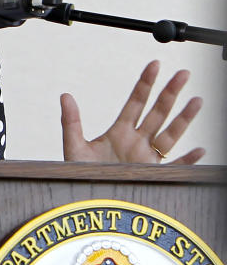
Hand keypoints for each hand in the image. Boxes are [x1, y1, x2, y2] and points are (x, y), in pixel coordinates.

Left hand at [60, 60, 204, 163]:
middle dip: (170, 93)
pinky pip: (175, 168)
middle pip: (158, 112)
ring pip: (170, 134)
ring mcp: (147, 158)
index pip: (136, 102)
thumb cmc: (81, 174)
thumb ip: (71, 121)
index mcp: (120, 132)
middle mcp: (137, 142)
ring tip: (197, 101)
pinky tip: (199, 150)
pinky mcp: (153, 176)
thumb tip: (65, 96)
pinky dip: (188, 161)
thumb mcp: (74, 146)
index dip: (145, 83)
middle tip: (183, 73)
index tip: (155, 64)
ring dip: (184, 119)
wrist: (87, 201)